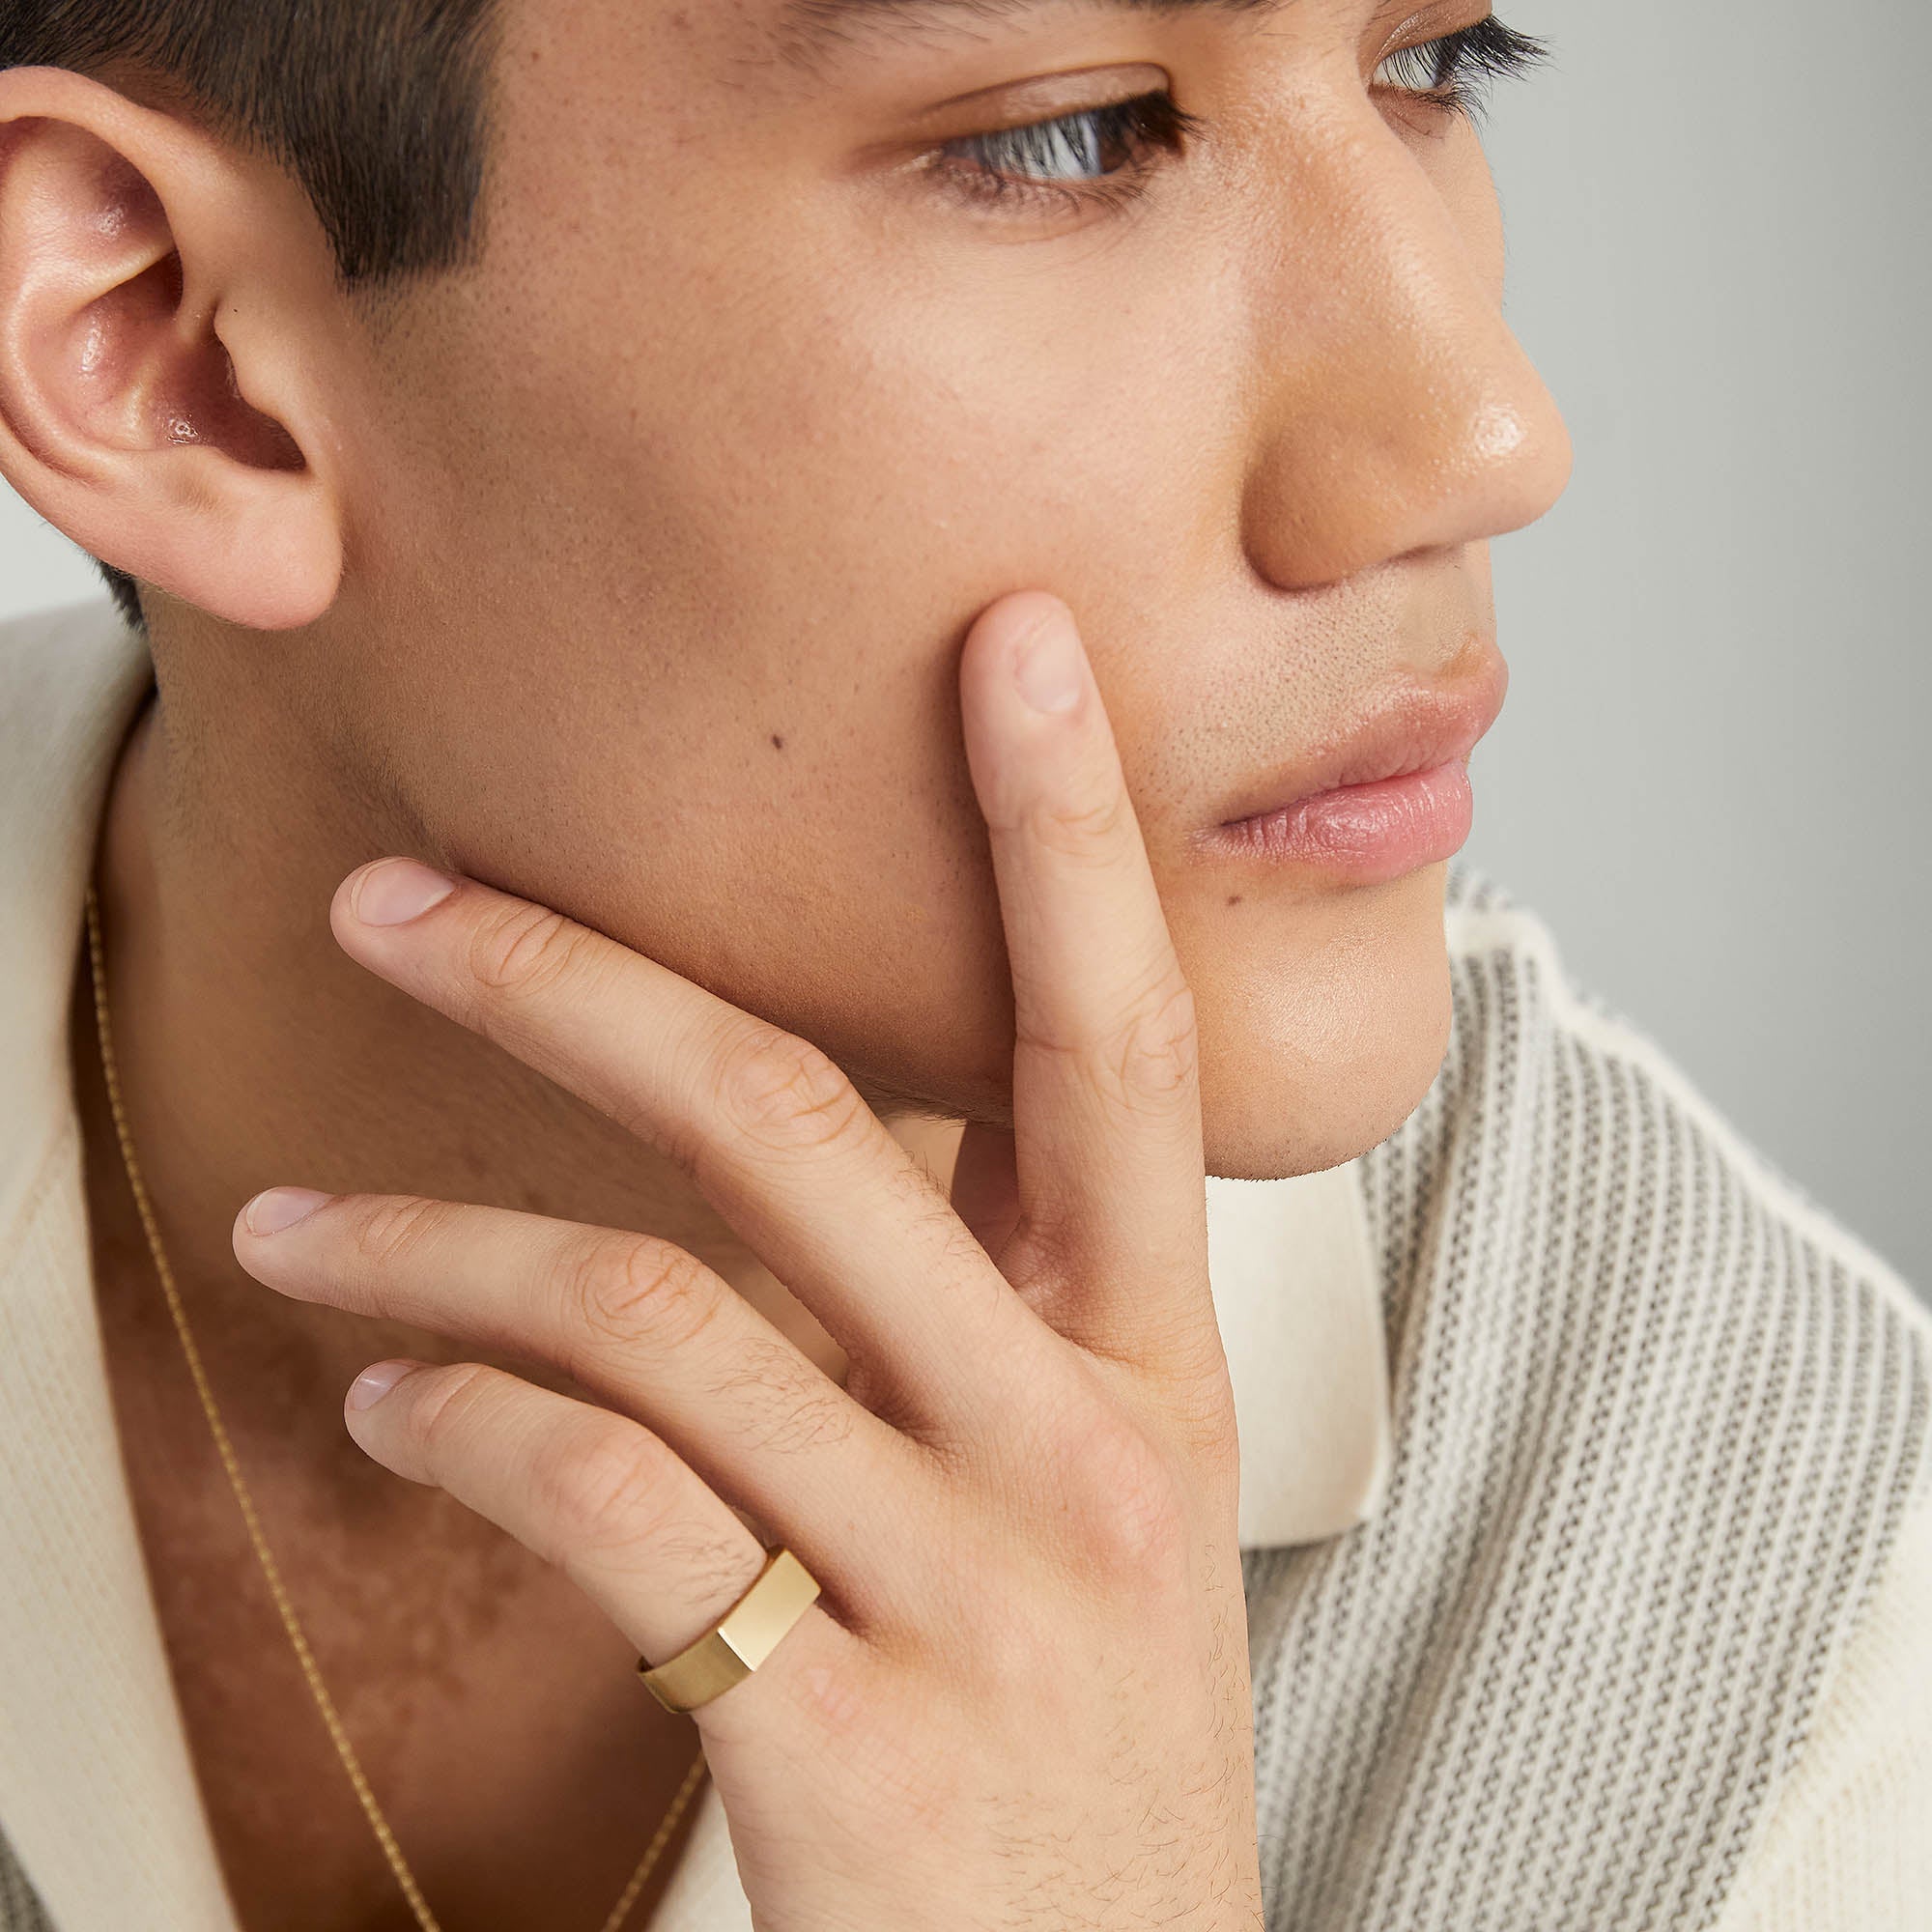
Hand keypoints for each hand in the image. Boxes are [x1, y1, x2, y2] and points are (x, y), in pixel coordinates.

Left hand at [231, 590, 1263, 1931]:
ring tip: (303, 1236)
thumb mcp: (1104, 1501)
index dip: (1066, 831)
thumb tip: (845, 1150)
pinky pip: (609, 1508)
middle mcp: (1079, 1438)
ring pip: (653, 1318)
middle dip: (585, 988)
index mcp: (1154, 1361)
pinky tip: (401, 1408)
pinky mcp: (850, 1734)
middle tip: (412, 911)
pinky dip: (469, 1429)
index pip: (1118, 1038)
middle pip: (807, 1128)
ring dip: (437, 1250)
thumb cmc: (1095, 1746)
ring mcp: (975, 1584)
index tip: (1005, 655)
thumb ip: (996, 1317)